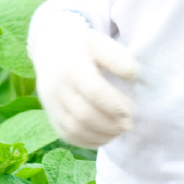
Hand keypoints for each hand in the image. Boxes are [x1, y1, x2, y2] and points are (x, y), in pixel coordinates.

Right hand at [27, 10, 137, 147]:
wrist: (50, 50)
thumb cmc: (82, 47)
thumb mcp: (100, 42)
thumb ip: (117, 57)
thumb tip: (132, 75)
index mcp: (70, 66)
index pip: (93, 91)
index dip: (114, 104)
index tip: (130, 108)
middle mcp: (56, 87)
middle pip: (84, 114)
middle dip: (111, 124)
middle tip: (128, 123)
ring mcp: (51, 104)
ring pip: (75, 129)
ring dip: (102, 135)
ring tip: (120, 130)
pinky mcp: (51, 116)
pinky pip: (68, 136)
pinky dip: (89, 141)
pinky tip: (106, 136)